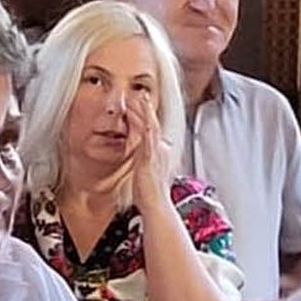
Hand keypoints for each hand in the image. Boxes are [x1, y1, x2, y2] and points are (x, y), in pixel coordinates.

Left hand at [123, 89, 172, 204]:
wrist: (156, 205)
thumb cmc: (150, 195)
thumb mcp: (146, 174)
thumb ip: (145, 163)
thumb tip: (142, 159)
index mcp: (160, 154)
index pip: (152, 131)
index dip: (146, 118)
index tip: (139, 106)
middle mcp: (161, 150)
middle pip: (153, 124)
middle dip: (146, 109)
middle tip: (139, 94)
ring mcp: (157, 152)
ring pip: (151, 125)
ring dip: (145, 110)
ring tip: (139, 97)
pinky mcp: (150, 155)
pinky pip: (148, 135)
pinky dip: (145, 121)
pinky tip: (142, 113)